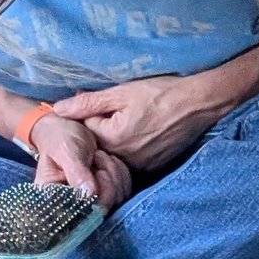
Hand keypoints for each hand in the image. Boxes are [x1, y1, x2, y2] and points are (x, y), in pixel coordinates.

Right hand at [29, 117, 132, 211]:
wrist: (69, 128)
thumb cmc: (61, 138)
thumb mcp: (66, 150)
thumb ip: (76, 172)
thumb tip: (88, 195)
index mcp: (55, 199)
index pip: (80, 212)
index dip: (96, 194)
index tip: (95, 169)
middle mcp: (73, 205)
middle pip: (103, 207)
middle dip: (107, 178)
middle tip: (97, 156)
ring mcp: (92, 201)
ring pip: (117, 198)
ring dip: (114, 172)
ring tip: (99, 156)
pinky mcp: (107, 194)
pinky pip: (124, 190)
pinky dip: (121, 172)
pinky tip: (108, 160)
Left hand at [52, 75, 226, 171]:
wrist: (201, 103)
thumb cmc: (162, 93)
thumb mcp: (122, 92)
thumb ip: (87, 102)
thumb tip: (57, 109)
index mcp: (112, 139)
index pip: (86, 128)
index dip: (93, 111)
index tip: (107, 101)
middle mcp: (124, 158)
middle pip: (101, 143)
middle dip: (104, 127)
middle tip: (122, 110)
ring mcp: (142, 165)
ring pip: (118, 152)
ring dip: (120, 139)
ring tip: (136, 120)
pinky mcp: (155, 167)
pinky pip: (135, 159)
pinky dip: (136, 147)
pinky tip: (147, 132)